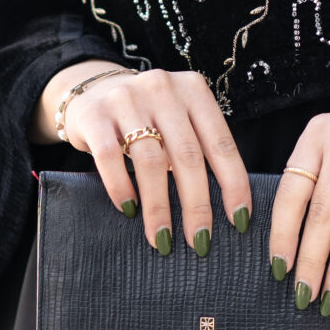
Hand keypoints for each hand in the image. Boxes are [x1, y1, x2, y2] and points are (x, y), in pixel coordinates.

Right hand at [34, 62, 250, 254]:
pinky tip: (129, 210)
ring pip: (150, 161)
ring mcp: (126, 99)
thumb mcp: (178, 119)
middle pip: (187, 156)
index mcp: (193, 90)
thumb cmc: (146, 116)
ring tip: (162, 237)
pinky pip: (110, 158)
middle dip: (196, 205)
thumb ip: (199, 147)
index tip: (239, 220)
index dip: (233, 184)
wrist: (90, 89)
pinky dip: (122, 187)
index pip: (221, 143)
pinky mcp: (94, 115)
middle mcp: (162, 89)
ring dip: (159, 207)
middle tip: (199, 240)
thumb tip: (226, 208)